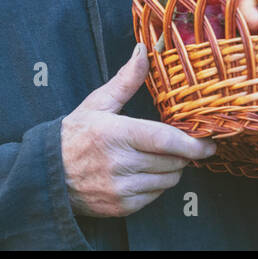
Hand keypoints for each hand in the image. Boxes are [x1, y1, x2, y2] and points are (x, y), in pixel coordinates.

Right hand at [61, 43, 216, 217]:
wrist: (48, 174)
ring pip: (168, 181)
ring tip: (156, 157)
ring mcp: (120, 188)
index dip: (192, 143)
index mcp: (115, 133)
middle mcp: (119, 163)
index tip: (209, 143)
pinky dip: (156, 185)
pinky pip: (155, 196)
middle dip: (182, 153)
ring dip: (171, 169)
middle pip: (173, 161)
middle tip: (178, 145)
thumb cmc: (75, 134)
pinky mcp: (121, 207)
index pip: (164, 139)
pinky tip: (142, 173)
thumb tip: (143, 50)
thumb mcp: (98, 103)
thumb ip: (126, 80)